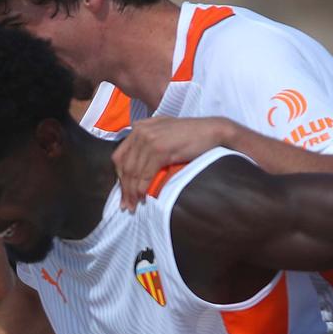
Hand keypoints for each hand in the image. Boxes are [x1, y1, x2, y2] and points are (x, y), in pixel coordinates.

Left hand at [113, 117, 233, 208]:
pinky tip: (143, 197)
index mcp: (139, 127)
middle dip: (124, 188)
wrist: (212, 131)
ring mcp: (149, 139)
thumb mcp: (164, 133)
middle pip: (125, 165)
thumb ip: (148, 143)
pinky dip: (142, 188)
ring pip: (134, 171)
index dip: (119, 177)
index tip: (123, 193)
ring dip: (132, 192)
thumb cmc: (192, 136)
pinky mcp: (160, 149)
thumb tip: (137, 168)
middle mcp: (141, 131)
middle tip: (125, 205)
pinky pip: (145, 173)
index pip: (120, 155)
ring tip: (133, 206)